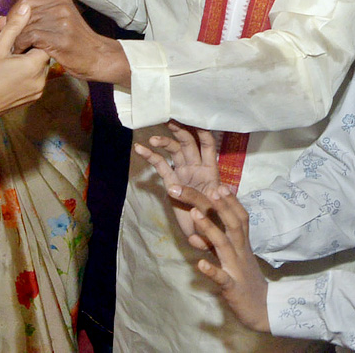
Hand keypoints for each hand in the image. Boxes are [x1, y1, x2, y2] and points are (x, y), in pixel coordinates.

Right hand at [0, 0, 51, 134]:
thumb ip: (14, 27)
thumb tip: (26, 6)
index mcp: (34, 66)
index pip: (44, 42)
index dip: (32, 35)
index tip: (17, 35)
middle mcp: (42, 80)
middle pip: (42, 54)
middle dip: (28, 47)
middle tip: (9, 46)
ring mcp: (38, 91)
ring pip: (39, 67)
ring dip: (28, 60)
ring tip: (8, 59)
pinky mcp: (32, 99)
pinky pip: (35, 79)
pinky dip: (26, 72)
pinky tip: (10, 71)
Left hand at [12, 0, 130, 85]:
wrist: (99, 58)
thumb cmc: (76, 44)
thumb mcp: (57, 27)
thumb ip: (31, 22)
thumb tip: (0, 20)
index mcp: (60, 1)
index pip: (26, 1)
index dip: (14, 15)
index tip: (10, 29)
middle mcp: (61, 7)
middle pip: (24, 12)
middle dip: (12, 28)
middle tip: (7, 41)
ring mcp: (61, 22)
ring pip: (25, 25)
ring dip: (15, 38)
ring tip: (13, 49)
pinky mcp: (60, 38)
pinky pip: (30, 37)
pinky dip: (22, 45)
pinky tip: (21, 52)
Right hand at [134, 122, 222, 236]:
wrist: (204, 237)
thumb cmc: (215, 220)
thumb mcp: (212, 207)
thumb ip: (200, 196)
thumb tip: (186, 187)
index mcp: (211, 169)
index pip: (208, 145)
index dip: (202, 131)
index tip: (193, 118)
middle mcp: (196, 167)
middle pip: (188, 142)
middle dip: (179, 129)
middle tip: (169, 119)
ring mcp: (183, 173)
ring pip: (173, 150)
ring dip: (164, 141)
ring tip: (153, 139)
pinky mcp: (171, 181)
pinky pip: (160, 165)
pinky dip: (150, 156)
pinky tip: (140, 148)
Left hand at [181, 185, 270, 333]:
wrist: (262, 310)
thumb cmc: (245, 279)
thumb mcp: (234, 256)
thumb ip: (218, 240)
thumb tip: (200, 223)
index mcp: (242, 244)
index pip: (240, 217)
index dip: (231, 201)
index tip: (220, 184)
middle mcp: (241, 252)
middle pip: (232, 224)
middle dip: (219, 205)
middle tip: (206, 188)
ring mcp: (236, 269)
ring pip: (224, 244)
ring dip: (209, 228)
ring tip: (194, 213)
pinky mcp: (232, 287)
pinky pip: (221, 277)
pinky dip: (211, 270)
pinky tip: (200, 263)